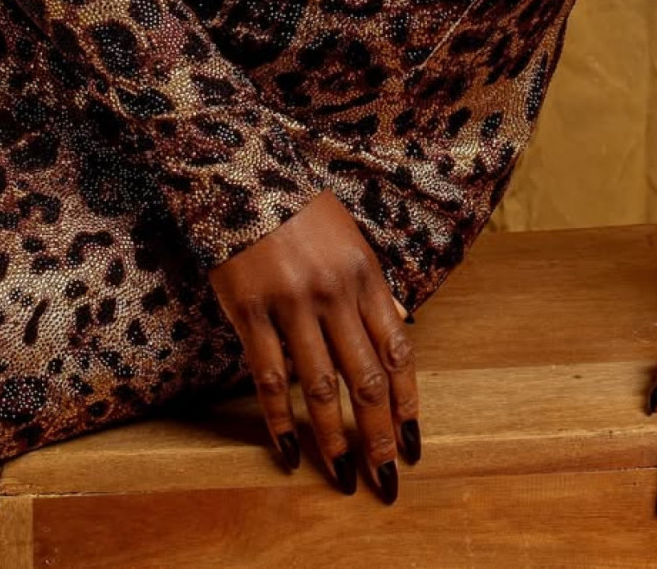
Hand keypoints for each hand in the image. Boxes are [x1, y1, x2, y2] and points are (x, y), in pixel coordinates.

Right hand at [208, 188, 420, 501]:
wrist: (243, 176)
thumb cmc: (301, 211)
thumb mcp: (351, 239)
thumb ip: (374, 288)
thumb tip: (401, 327)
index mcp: (365, 274)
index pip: (397, 350)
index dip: (407, 402)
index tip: (413, 442)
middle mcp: (334, 293)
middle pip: (365, 378)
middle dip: (379, 435)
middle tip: (386, 480)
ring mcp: (291, 304)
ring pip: (319, 388)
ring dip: (333, 439)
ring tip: (343, 477)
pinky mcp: (250, 313)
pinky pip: (268, 379)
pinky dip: (278, 421)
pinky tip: (287, 453)